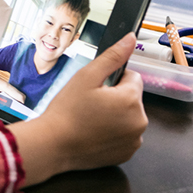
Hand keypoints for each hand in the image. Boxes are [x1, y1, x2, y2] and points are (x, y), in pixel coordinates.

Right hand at [9, 32, 147, 186]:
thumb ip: (112, 56)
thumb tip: (131, 38)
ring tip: (90, 120)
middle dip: (115, 98)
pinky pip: (125, 136)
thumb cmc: (66, 111)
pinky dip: (113, 133)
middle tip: (89, 105)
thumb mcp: (86, 77)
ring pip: (129, 117)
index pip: (132, 78)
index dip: (112, 80)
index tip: (95, 89)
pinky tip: (94, 133)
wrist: (53, 146)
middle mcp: (139, 122)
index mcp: (131, 100)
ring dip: (115, 116)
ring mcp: (134, 140)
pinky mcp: (127, 154)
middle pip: (132, 99)